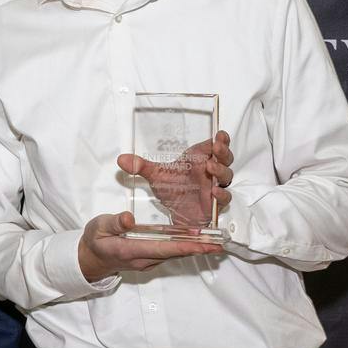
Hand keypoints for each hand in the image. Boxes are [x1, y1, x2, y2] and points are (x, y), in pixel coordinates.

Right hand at [77, 211, 226, 278]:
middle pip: (174, 254)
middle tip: (219, 245)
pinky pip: (171, 253)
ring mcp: (148, 261)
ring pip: (175, 254)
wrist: (91, 259)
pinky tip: (198, 242)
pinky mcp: (150, 258)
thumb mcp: (98, 227)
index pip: (162, 248)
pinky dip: (185, 248)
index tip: (201, 245)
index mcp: (130, 250)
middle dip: (197, 250)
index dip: (183, 246)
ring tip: (215, 243)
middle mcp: (143, 259)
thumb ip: (114, 223)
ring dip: (195, 249)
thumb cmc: (95, 240)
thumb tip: (128, 218)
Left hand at [119, 129, 233, 230]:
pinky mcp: (216, 203)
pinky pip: (225, 198)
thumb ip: (141, 166)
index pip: (215, 144)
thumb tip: (121, 159)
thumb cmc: (172, 188)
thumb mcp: (156, 176)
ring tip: (211, 168)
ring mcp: (216, 186)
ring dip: (221, 171)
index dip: (221, 139)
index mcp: (200, 158)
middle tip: (217, 148)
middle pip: (225, 157)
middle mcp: (211, 170)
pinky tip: (214, 192)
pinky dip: (222, 195)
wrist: (176, 213)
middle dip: (223, 151)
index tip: (220, 134)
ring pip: (227, 175)